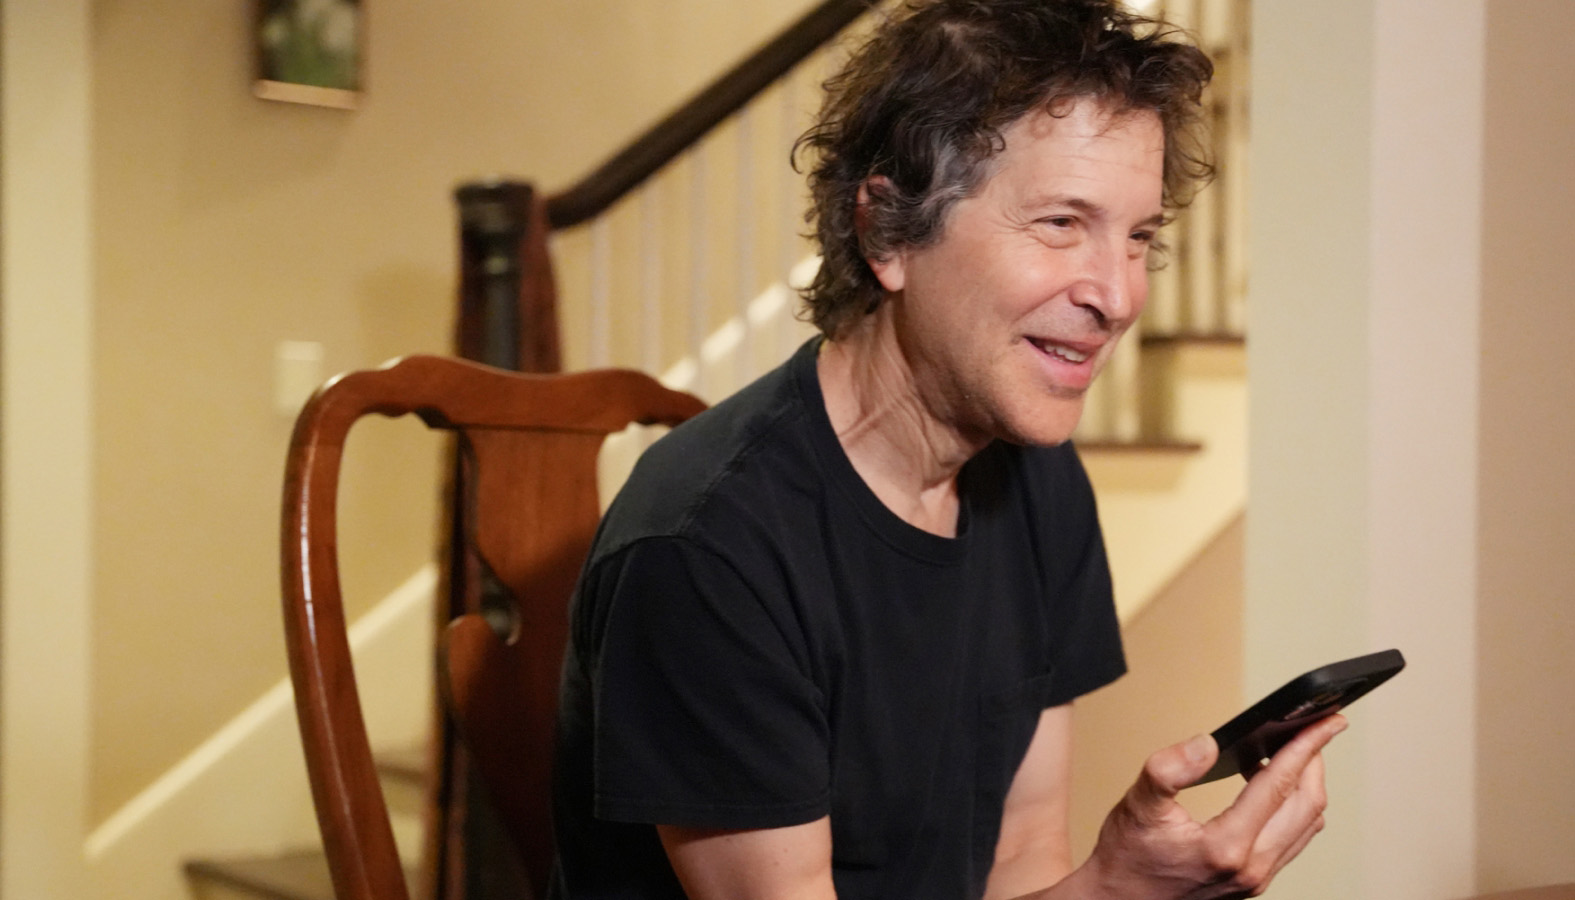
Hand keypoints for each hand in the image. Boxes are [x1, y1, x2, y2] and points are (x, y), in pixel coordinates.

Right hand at [1077, 714, 1345, 899]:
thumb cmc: (1126, 859)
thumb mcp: (1137, 806)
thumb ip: (1169, 770)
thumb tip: (1207, 743)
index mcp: (1227, 847)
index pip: (1280, 785)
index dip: (1306, 747)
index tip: (1328, 721)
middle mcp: (1252, 867)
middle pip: (1307, 806)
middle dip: (1315, 762)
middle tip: (1316, 728)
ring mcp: (1256, 879)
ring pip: (1305, 826)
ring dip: (1306, 786)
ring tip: (1294, 754)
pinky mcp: (1253, 883)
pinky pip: (1291, 840)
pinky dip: (1292, 808)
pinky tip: (1271, 789)